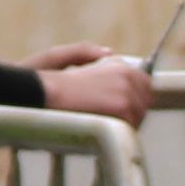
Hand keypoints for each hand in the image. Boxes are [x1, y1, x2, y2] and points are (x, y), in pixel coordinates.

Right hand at [34, 52, 151, 124]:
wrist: (39, 93)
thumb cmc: (43, 79)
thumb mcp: (62, 56)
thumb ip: (86, 52)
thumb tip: (110, 52)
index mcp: (115, 64)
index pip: (143, 84)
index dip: (133, 98)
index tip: (119, 109)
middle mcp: (126, 74)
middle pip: (145, 100)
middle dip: (131, 111)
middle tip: (108, 121)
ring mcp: (126, 91)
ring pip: (139, 116)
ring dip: (124, 124)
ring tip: (101, 126)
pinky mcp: (123, 108)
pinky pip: (132, 126)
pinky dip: (118, 133)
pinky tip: (101, 131)